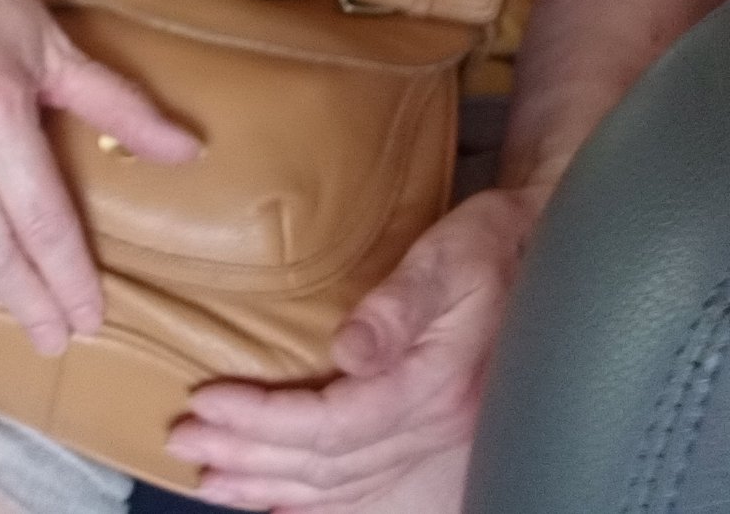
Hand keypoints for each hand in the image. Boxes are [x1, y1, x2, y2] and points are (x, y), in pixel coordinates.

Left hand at [168, 187, 542, 510]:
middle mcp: (434, 426)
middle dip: (249, 455)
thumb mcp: (449, 255)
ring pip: (340, 484)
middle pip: (326, 462)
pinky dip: (313, 500)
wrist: (542, 250)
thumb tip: (348, 351)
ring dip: (269, 484)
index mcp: (432, 384)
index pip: (331, 423)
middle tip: (187, 439)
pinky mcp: (430, 434)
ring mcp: (435, 440)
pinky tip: (278, 501)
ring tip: (212, 477)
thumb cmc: (490, 242)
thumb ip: (400, 304)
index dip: (262, 421)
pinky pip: (364, 487)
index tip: (206, 402)